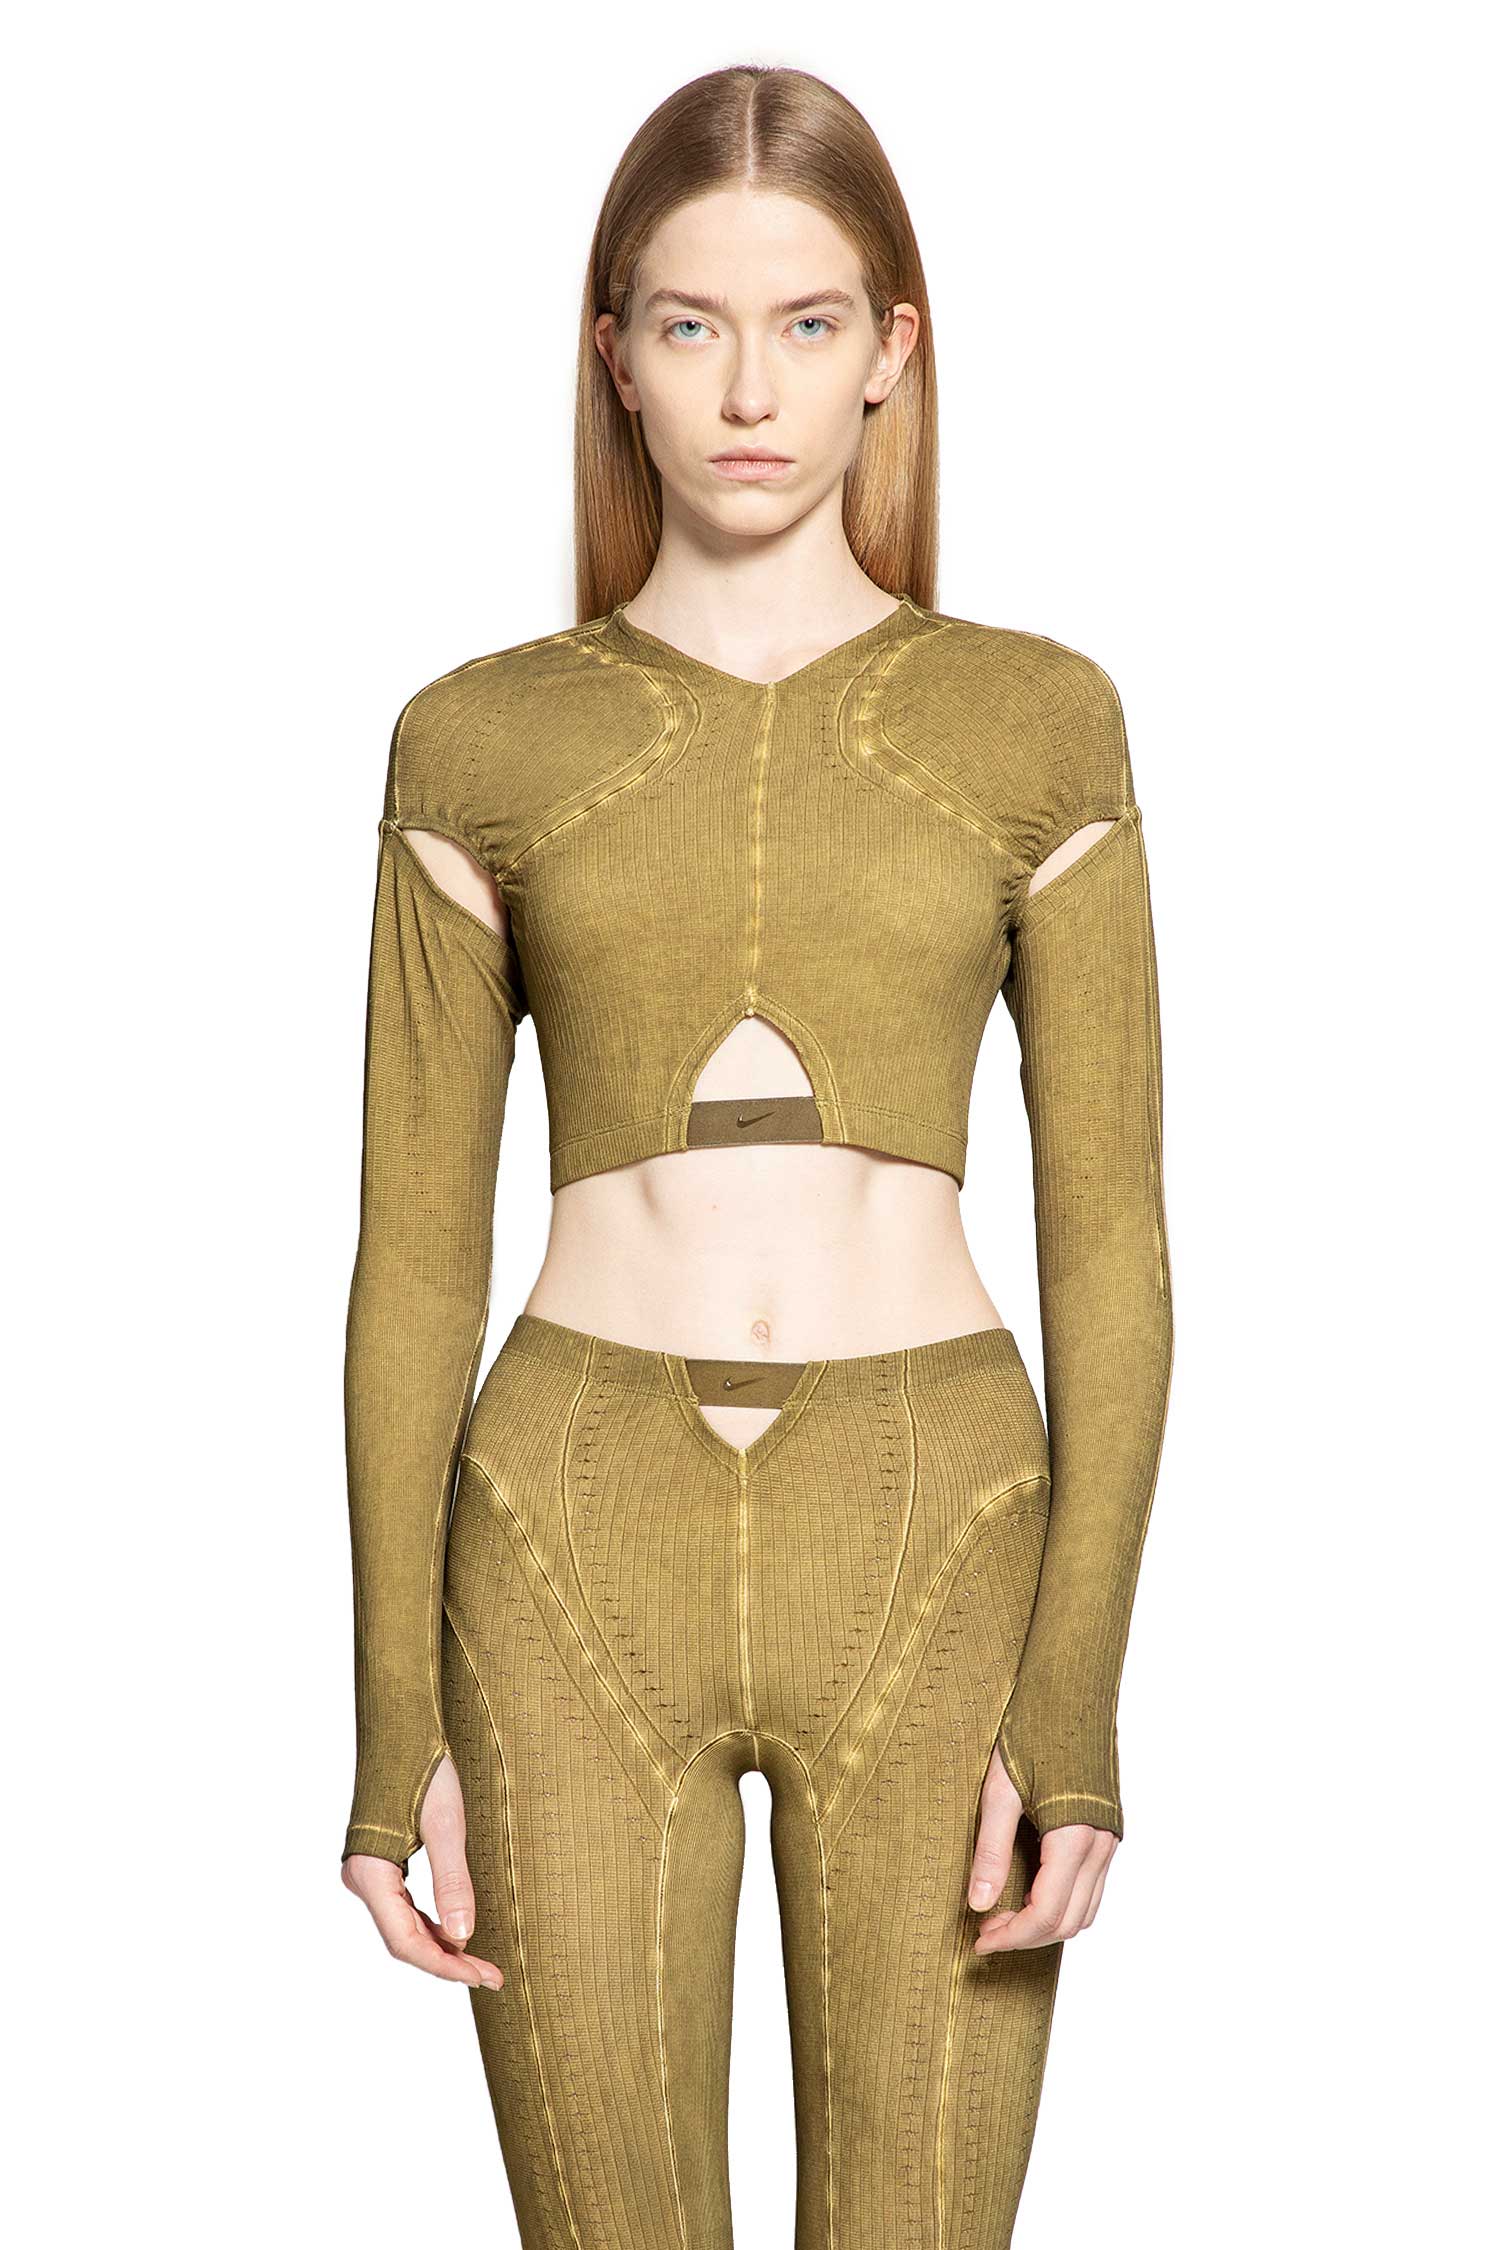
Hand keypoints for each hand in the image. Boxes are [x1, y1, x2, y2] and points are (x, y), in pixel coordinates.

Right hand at [341, 1755, 503, 1989]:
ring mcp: (368, 1870)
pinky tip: (458, 1930)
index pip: (404, 1941)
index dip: (444, 1965)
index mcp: (370, 1871)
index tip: (482, 1976)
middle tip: (492, 1975)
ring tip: (482, 1961)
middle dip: (447, 1961)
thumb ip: (453, 1881)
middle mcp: (361, 1877)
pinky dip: (432, 1922)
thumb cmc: (424, 1765)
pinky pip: (404, 1905)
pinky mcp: (380, 1861)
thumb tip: (464, 1936)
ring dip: (441, 1944)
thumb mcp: (446, 1823)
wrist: (402, 1723)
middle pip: (403, 1939)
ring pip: (403, 1925)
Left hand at [966, 1744, 1117, 1952]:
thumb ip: (990, 1849)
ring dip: (1047, 1924)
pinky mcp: (1108, 1830)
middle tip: (985, 1929)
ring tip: (1003, 1913)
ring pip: (1086, 1909)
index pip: (1046, 1914)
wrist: (1071, 1690)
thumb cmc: (1032, 1730)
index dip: (1012, 1937)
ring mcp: (1109, 1839)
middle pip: (1069, 1921)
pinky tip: (1030, 1889)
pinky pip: (1092, 1887)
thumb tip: (977, 1903)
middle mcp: (1101, 1844)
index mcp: (1074, 1837)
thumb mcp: (999, 1789)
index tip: (979, 1940)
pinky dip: (1064, 1902)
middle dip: (1027, 1937)